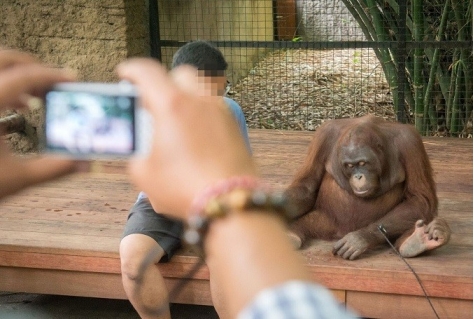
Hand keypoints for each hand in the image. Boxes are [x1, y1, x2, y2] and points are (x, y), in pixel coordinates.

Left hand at [0, 49, 79, 198]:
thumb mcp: (19, 177)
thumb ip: (55, 168)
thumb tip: (85, 163)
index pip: (23, 76)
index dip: (50, 74)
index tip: (70, 79)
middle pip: (4, 59)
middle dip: (31, 66)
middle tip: (52, 83)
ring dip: (16, 77)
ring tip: (35, 98)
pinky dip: (3, 89)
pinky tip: (17, 109)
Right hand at [117, 58, 256, 219]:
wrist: (229, 202)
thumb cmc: (184, 188)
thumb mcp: (143, 173)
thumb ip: (137, 152)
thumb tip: (141, 147)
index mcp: (172, 105)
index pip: (147, 72)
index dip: (132, 69)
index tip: (125, 73)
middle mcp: (199, 101)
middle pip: (180, 74)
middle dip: (164, 82)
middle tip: (152, 100)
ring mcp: (220, 112)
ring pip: (201, 91)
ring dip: (185, 98)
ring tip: (174, 120)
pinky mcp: (234, 127)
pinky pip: (214, 110)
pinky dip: (201, 115)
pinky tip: (194, 137)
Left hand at [332, 230, 370, 259]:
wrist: (369, 234)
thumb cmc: (358, 234)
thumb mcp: (350, 234)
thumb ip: (344, 240)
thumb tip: (336, 247)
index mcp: (346, 238)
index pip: (337, 245)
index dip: (334, 250)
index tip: (333, 253)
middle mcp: (349, 242)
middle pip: (341, 251)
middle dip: (340, 254)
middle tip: (341, 255)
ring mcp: (355, 246)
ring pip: (346, 255)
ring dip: (345, 257)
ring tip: (345, 256)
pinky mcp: (360, 250)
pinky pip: (353, 256)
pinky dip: (351, 258)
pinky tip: (351, 257)